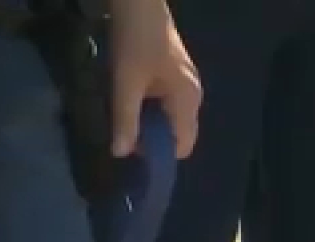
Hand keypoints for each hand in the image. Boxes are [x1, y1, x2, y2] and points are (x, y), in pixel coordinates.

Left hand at [107, 0, 201, 158]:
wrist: (139, 2)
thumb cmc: (135, 41)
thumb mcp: (125, 83)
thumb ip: (125, 121)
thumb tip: (120, 154)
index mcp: (188, 101)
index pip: (182, 146)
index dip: (158, 153)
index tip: (132, 145)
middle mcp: (193, 96)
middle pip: (177, 133)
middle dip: (152, 138)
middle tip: (124, 127)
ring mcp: (186, 84)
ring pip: (170, 118)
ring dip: (148, 121)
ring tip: (125, 110)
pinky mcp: (176, 75)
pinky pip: (166, 103)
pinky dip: (150, 106)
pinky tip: (132, 94)